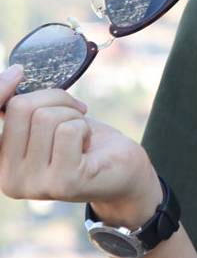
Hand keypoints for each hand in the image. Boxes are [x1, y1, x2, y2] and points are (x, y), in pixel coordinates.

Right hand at [0, 64, 159, 224]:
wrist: (123, 171)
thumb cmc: (85, 142)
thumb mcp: (48, 124)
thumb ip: (24, 112)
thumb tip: (11, 75)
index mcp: (1, 163)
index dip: (0, 90)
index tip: (18, 72)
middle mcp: (8, 179)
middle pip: (22, 108)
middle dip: (57, 99)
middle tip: (76, 113)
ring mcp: (34, 185)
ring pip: (46, 117)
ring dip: (74, 116)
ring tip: (82, 135)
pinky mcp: (63, 183)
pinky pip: (69, 130)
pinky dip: (85, 128)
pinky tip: (88, 146)